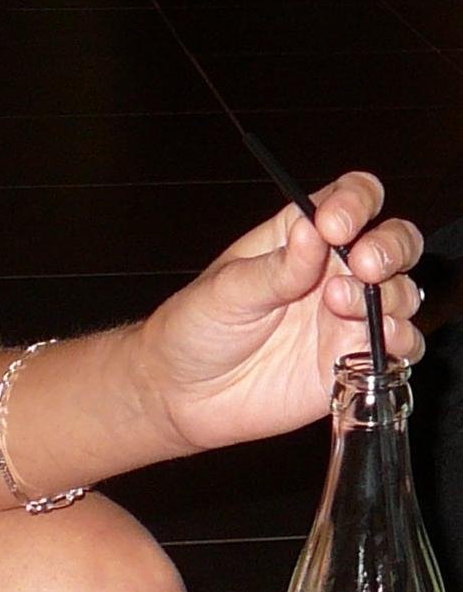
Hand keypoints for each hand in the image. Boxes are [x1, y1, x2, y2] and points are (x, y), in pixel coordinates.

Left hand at [134, 171, 424, 453]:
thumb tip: (313, 230)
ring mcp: (349, 317)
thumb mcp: (228, 289)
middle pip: (394, 242)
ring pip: (404, 292)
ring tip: (339, 306)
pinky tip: (374, 342)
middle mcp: (334, 272)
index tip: (333, 225)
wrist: (186, 393)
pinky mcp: (356, 361)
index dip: (356, 203)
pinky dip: (402, 340)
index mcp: (301, 236)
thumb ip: (277, 267)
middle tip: (362, 265)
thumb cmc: (198, 326)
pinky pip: (404, 347)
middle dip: (390, 247)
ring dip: (391, 295)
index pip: (351, 199)